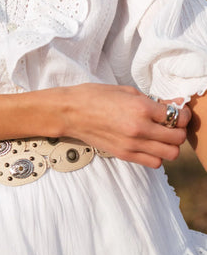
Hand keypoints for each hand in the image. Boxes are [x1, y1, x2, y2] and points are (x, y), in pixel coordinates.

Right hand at [60, 84, 191, 168]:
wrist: (71, 112)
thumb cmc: (95, 97)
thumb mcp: (127, 91)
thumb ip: (152, 101)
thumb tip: (173, 107)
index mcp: (141, 108)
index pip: (178, 118)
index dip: (183, 115)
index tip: (179, 113)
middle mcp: (140, 129)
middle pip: (177, 139)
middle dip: (178, 131)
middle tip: (171, 125)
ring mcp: (132, 145)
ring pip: (169, 154)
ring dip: (169, 146)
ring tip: (161, 137)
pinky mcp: (124, 155)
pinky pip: (153, 163)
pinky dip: (157, 156)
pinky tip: (149, 145)